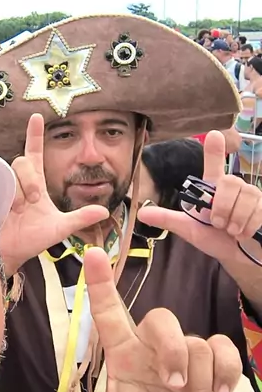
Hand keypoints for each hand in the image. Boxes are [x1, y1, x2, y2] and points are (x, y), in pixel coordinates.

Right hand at [0, 114, 108, 275]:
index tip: (36, 116)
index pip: (34, 153)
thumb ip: (80, 218)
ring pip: (9, 173)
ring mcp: (2, 188)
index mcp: (35, 184)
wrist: (11, 255)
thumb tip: (104, 212)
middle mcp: (18, 182)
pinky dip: (5, 196)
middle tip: (35, 200)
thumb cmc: (32, 240)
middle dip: (30, 179)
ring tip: (18, 210)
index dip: (34, 135)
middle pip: (21, 162)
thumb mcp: (60, 229)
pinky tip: (6, 211)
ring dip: (18, 190)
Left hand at [43, 247, 240, 391]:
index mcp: (122, 355)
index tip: (91, 253)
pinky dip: (225, 373)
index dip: (101, 284)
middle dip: (172, 351)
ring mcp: (184, 351)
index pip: (109, 313)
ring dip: (198, 381)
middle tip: (174, 385)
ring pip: (195, 342)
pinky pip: (223, 348)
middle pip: (161, 319)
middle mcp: (151, 347)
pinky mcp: (215, 360)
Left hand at [137, 130, 261, 267]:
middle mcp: (233, 186)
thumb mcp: (188, 229)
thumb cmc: (214, 239)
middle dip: (223, 206)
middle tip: (219, 224)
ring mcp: (251, 194)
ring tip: (231, 231)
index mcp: (213, 187)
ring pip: (246, 196)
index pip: (215, 162)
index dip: (215, 149)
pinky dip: (248, 225)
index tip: (214, 134)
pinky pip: (258, 209)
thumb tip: (141, 213)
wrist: (237, 256)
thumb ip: (168, 219)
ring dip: (236, 219)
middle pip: (230, 181)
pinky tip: (244, 233)